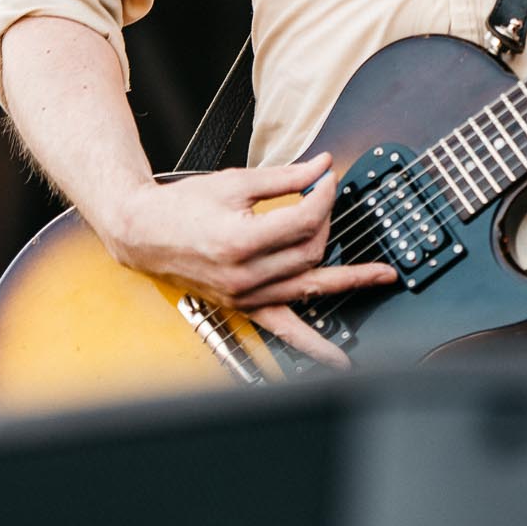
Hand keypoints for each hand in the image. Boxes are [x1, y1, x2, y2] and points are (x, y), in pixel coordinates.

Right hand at [110, 153, 397, 369]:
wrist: (144, 232)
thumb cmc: (183, 206)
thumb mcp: (236, 182)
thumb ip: (286, 176)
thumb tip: (323, 166)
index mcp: (241, 240)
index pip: (305, 220)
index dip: (324, 195)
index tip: (328, 178)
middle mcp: (245, 275)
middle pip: (311, 251)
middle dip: (326, 222)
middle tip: (325, 200)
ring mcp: (245, 296)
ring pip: (309, 286)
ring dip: (347, 279)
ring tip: (381, 276)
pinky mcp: (244, 306)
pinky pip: (284, 331)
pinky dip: (313, 347)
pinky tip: (338, 359)